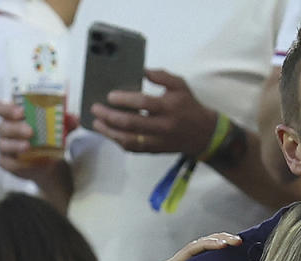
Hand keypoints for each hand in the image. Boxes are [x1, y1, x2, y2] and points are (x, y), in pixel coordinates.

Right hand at [0, 100, 73, 181]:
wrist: (51, 161)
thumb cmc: (49, 138)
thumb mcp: (60, 128)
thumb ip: (66, 122)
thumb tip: (73, 117)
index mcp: (14, 117)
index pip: (1, 108)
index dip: (7, 108)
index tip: (21, 111)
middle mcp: (6, 130)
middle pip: (3, 127)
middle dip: (15, 128)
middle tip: (30, 131)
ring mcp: (4, 147)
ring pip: (3, 144)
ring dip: (14, 145)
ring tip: (28, 146)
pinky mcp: (6, 162)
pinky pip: (6, 163)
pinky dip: (16, 163)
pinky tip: (27, 162)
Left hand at [91, 68, 216, 155]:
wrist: (205, 134)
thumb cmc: (189, 106)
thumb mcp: (180, 85)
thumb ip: (161, 76)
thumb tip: (141, 71)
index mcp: (169, 107)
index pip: (143, 103)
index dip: (124, 100)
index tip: (110, 96)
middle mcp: (164, 125)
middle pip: (131, 123)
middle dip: (109, 116)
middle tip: (96, 109)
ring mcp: (159, 140)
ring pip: (129, 140)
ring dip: (110, 132)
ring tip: (97, 123)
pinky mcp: (156, 150)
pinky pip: (134, 149)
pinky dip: (119, 142)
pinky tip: (110, 134)